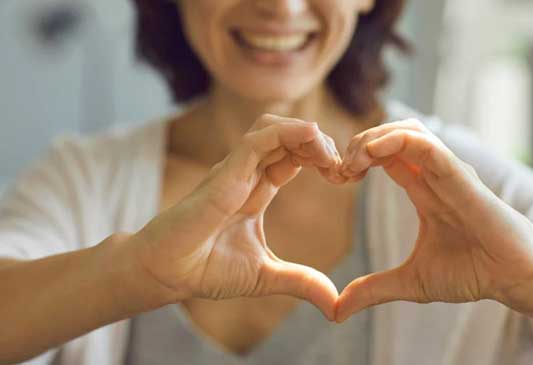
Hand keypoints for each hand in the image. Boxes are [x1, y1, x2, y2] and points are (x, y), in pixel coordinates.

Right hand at [132, 114, 343, 319]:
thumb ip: (301, 282)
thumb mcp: (266, 276)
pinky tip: (312, 138)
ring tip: (329, 155)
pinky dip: (287, 132)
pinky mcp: (225, 174)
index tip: (345, 177)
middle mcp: (247, 174)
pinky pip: (258, 139)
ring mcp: (235, 170)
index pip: (294, 157)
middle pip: (288, 137)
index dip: (321, 159)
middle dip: (320, 143)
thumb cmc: (205, 269)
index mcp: (257, 190)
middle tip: (343, 167)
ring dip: (306, 133)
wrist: (167, 274)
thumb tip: (335, 304)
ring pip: (273, 128)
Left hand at [336, 119, 532, 320]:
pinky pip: (428, 147)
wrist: (512, 280)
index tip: (336, 178)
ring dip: (373, 137)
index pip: (385, 156)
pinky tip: (371, 154)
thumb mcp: (411, 282)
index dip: (356, 159)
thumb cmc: (472, 273)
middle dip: (359, 143)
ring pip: (408, 131)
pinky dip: (396, 141)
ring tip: (353, 160)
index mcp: (422, 190)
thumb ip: (373, 289)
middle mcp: (433, 176)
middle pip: (392, 136)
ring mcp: (448, 173)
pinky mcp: (461, 178)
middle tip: (339, 168)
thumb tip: (338, 311)